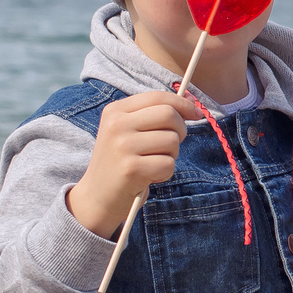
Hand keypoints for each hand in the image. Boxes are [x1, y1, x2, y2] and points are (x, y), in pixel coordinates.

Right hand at [66, 89, 200, 237]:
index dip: (183, 104)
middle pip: (169, 114)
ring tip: (153, 162)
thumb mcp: (127, 131)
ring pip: (172, 140)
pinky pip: (168, 164)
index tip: (195, 114)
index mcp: (115, 111)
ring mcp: (123, 146)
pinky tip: (149, 177)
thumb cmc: (121, 161)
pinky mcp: (131, 169)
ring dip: (171, 155)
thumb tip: (191, 104)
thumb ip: (153, 115)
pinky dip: (165, 173)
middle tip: (171, 145)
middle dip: (180, 130)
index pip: (157, 97)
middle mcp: (117, 125)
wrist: (97, 196)